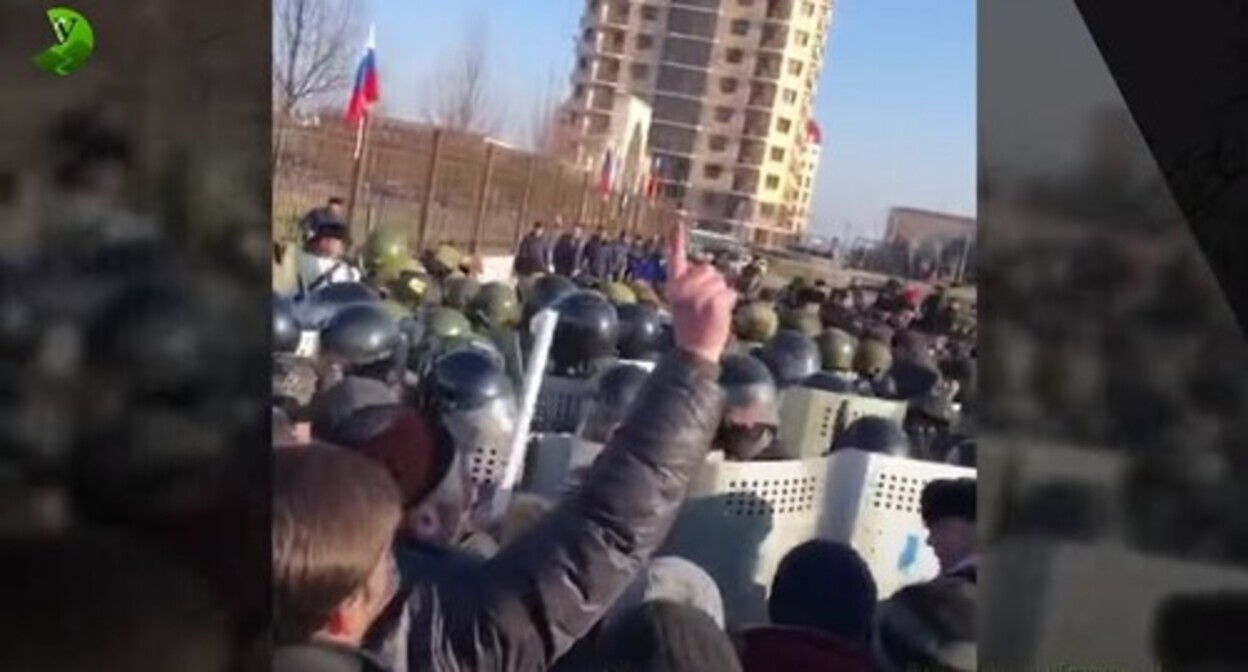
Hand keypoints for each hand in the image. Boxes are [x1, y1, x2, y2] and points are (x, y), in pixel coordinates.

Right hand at [664, 223, 735, 364]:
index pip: (675, 260)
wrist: (695, 352)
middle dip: (713, 283)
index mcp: (674, 287)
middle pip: (709, 269)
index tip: (677, 222)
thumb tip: (712, 272)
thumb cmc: (692, 329)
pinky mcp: (714, 302)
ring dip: (722, 295)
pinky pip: (730, 293)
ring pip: (722, 281)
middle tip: (706, 306)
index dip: (676, 241)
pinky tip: (719, 316)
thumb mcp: (684, 304)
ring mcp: (699, 295)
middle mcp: (684, 288)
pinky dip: (730, 304)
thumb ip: (693, 287)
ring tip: (711, 313)